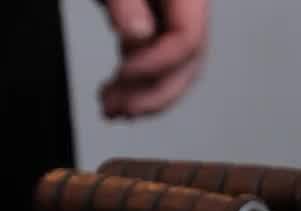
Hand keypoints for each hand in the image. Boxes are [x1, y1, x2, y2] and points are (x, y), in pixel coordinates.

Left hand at [99, 0, 209, 118]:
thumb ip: (127, 0)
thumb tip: (138, 34)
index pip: (188, 39)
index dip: (158, 63)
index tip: (123, 73)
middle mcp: (188, 9)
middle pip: (188, 63)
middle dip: (154, 92)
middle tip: (121, 109)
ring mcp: (172, 18)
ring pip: (174, 70)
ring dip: (144, 95)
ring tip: (112, 109)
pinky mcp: (153, 23)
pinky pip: (155, 60)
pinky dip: (136, 81)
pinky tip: (115, 95)